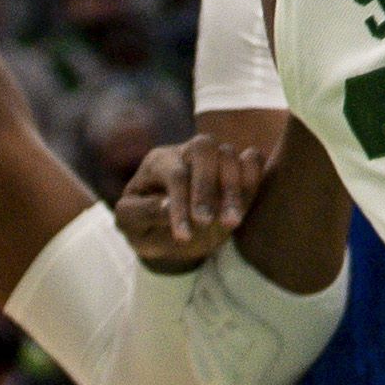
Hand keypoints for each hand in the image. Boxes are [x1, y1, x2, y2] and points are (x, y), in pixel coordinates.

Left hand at [115, 134, 268, 272]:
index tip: (184, 237)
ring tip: (231, 222)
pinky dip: (253, 175)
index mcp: (158, 162)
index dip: (180, 205)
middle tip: (208, 222)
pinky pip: (252, 159)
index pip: (174, 174)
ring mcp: (214, 159)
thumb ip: (142, 213)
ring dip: (233, 188)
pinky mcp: (236, 170)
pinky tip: (246, 204)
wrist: (167, 234)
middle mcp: (187, 153)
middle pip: (204, 147)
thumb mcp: (130, 224)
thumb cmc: (145, 226)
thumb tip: (168, 208)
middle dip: (208, 185)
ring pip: (229, 153)